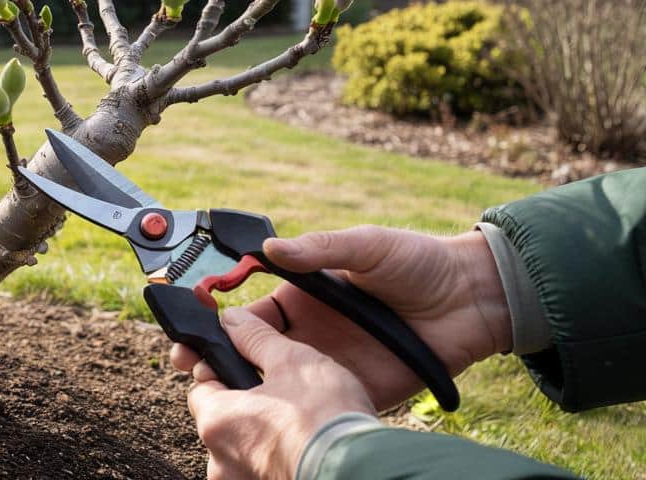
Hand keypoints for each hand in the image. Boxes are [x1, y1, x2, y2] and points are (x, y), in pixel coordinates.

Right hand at [172, 226, 510, 409]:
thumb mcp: (367, 246)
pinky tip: (267, 416)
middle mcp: (312, 335)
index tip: (192, 330)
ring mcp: (332, 366)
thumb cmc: (420, 262)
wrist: (475, 299)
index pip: (250, 316)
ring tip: (216, 396)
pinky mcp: (358, 391)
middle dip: (217, 362)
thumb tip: (269, 248)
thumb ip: (320, 249)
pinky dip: (291, 414)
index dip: (218, 324)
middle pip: (253, 355)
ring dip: (247, 391)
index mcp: (305, 297)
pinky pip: (319, 405)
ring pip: (278, 385)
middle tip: (187, 367)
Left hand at [187, 307, 374, 479]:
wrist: (362, 469)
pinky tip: (302, 446)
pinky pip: (262, 470)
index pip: (202, 388)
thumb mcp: (292, 361)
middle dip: (245, 406)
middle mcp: (220, 461)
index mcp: (216, 422)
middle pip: (222, 421)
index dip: (222, 372)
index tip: (245, 367)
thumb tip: (233, 319)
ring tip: (297, 422)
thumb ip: (256, 337)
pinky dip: (277, 457)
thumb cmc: (325, 417)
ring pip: (243, 449)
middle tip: (279, 395)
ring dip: (262, 434)